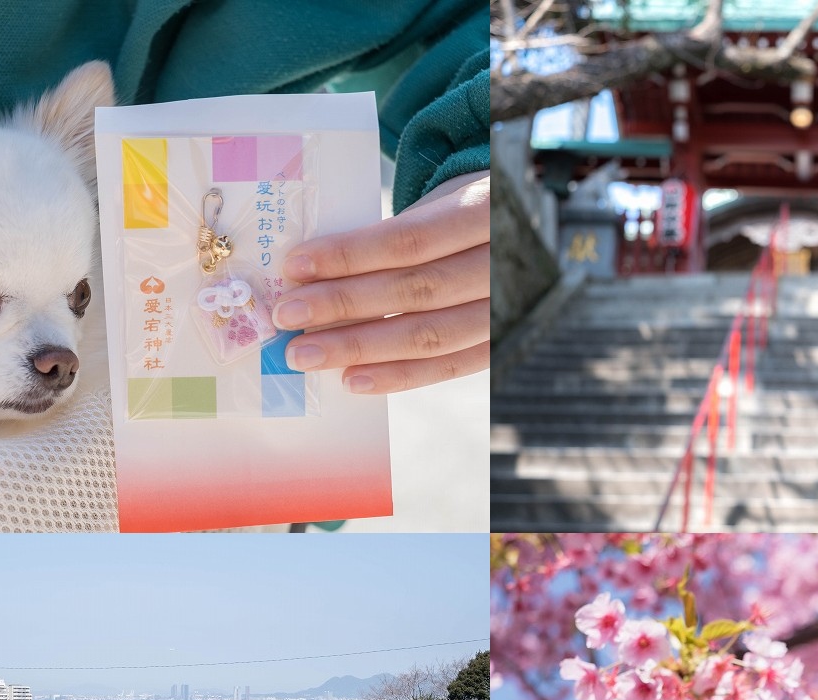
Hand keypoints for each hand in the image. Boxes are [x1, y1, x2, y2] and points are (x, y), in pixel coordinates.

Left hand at [275, 171, 488, 394]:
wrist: (530, 233)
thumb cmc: (466, 214)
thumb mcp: (443, 202)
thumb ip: (395, 235)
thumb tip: (316, 272)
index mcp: (486, 211)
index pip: (409, 239)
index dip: (350, 254)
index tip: (296, 266)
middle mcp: (503, 264)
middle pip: (415, 290)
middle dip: (344, 305)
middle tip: (287, 317)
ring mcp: (508, 310)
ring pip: (429, 335)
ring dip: (361, 348)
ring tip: (307, 354)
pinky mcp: (501, 343)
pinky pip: (448, 368)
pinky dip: (399, 376)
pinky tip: (353, 380)